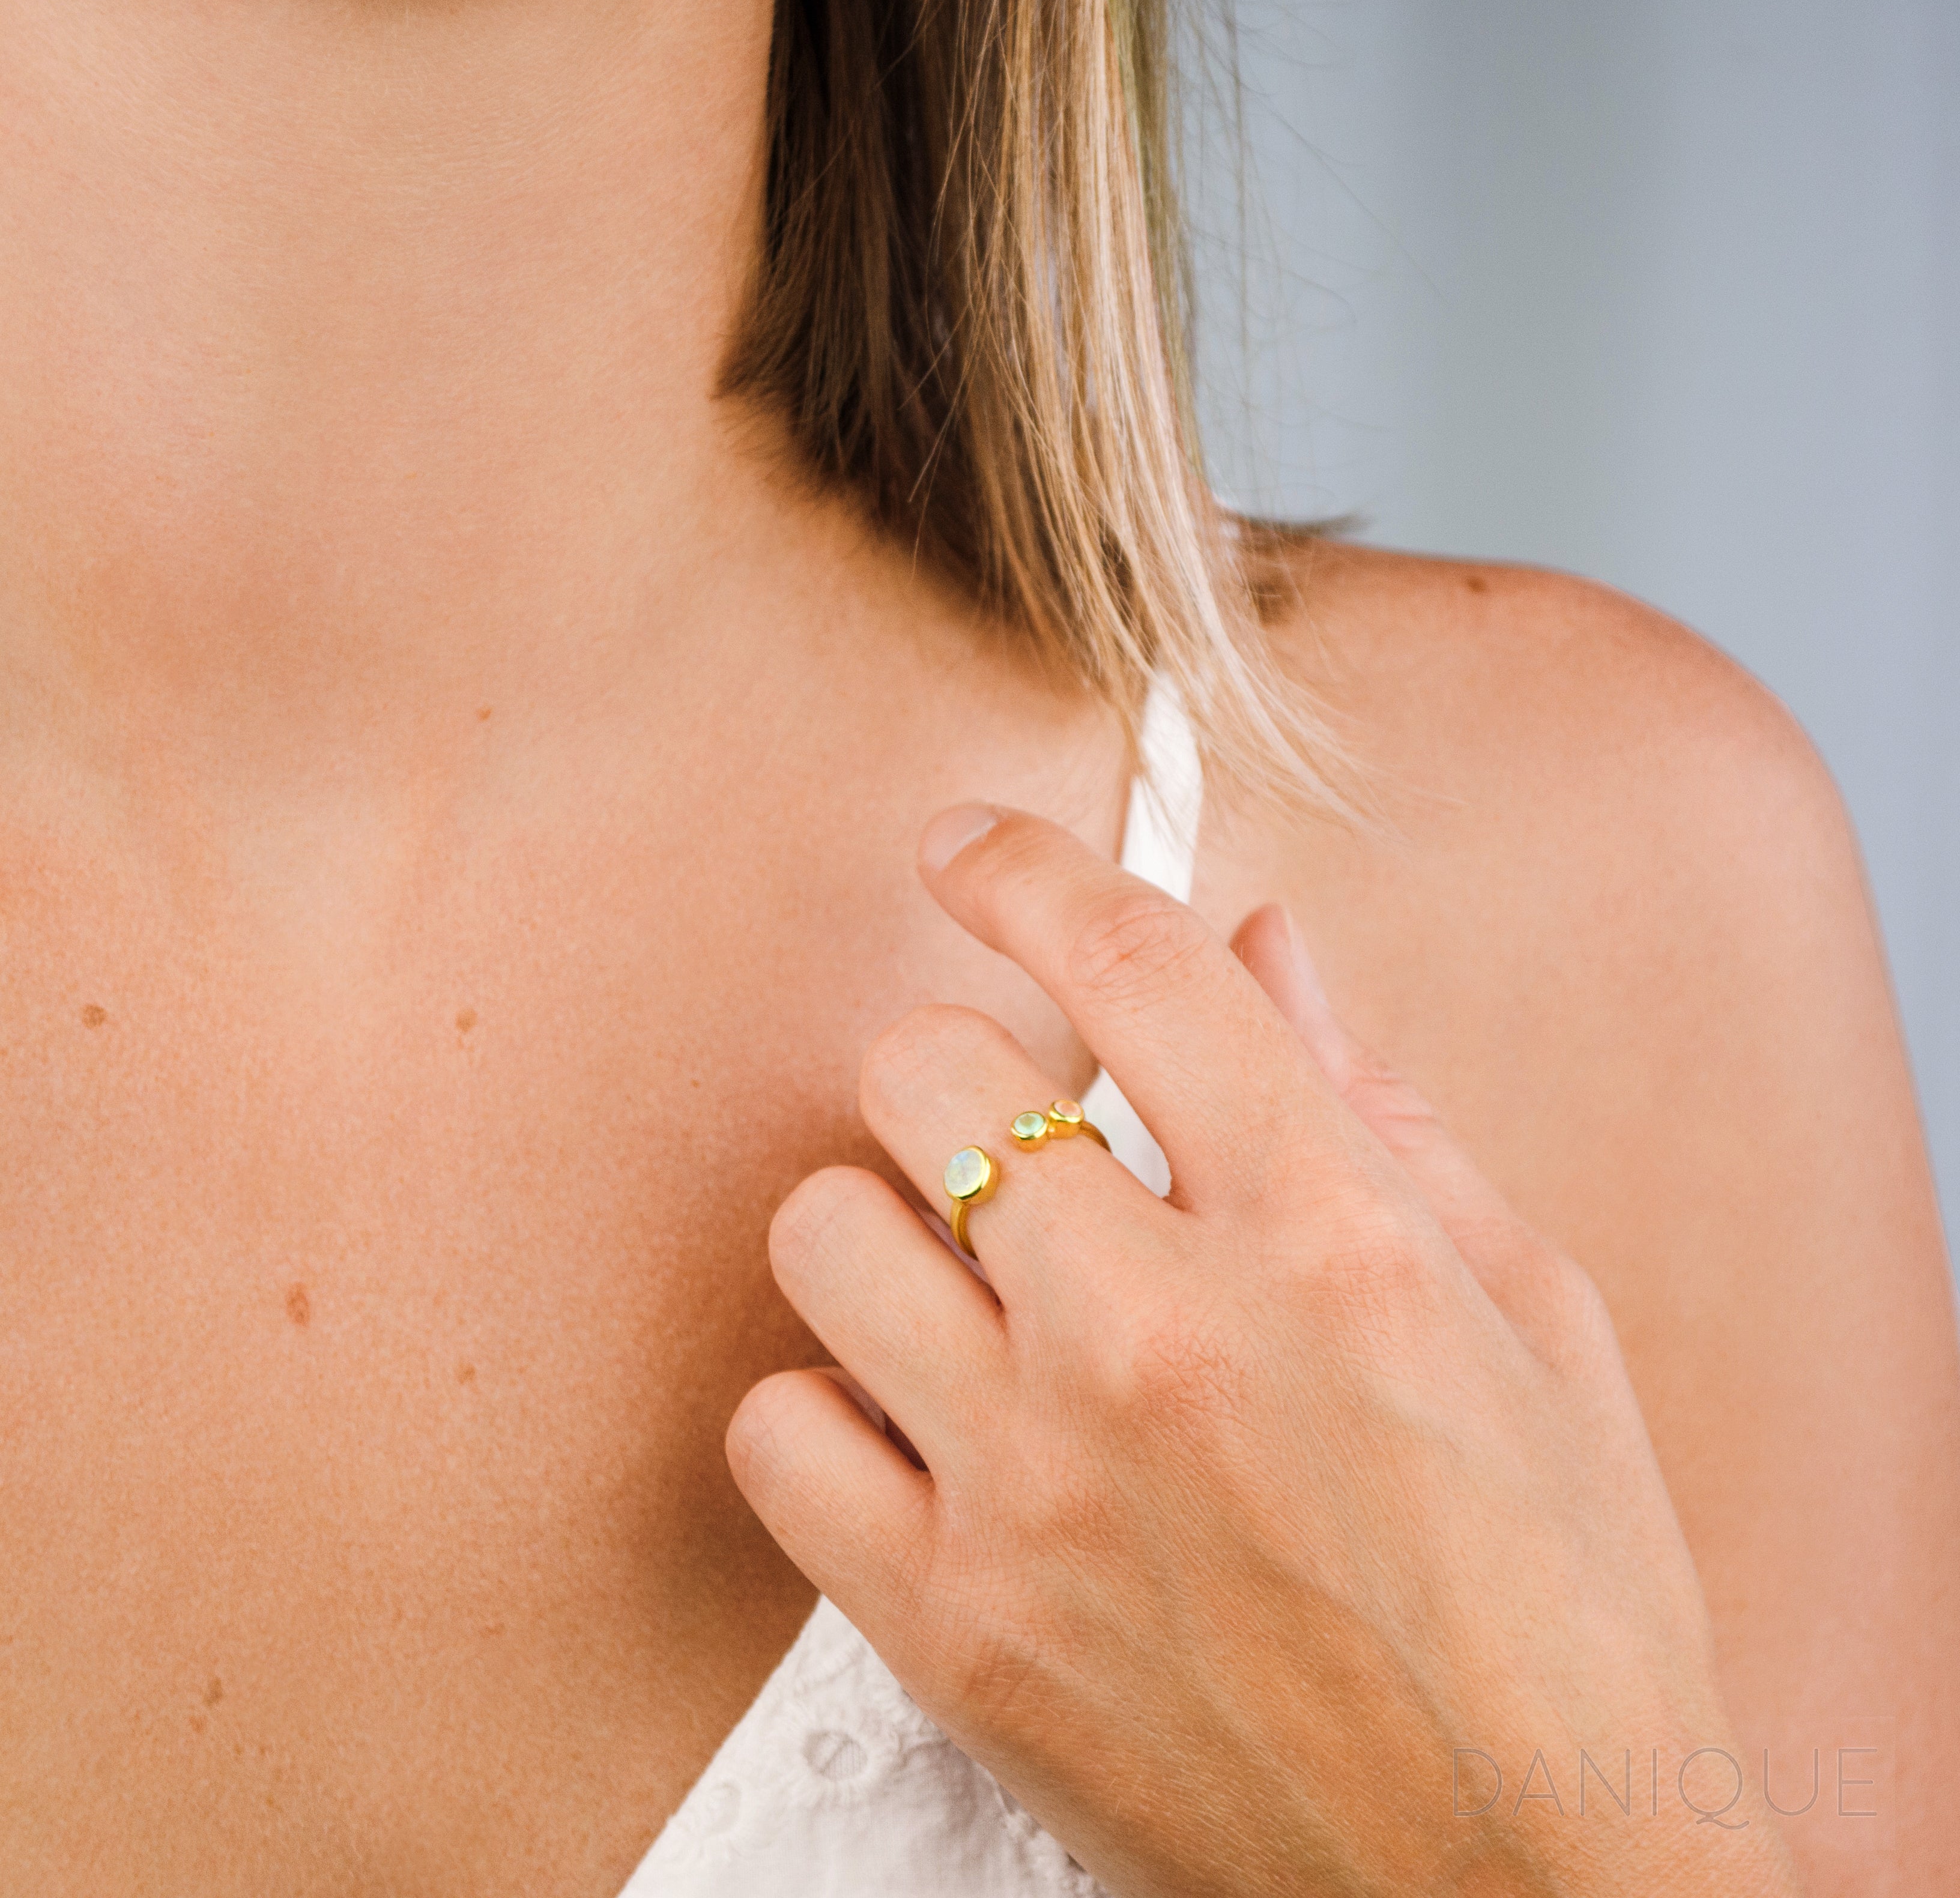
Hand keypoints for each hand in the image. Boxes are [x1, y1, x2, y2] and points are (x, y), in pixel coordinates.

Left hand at [727, 806, 1802, 1897]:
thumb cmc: (1563, 1609)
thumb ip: (1379, 1107)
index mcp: (1330, 1236)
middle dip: (961, 1071)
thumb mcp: (1531, 1320)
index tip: (968, 844)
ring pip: (823, 1228)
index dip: (1023, 864)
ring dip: (890, 1230)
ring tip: (971, 1292)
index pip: (1129, 960)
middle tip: (1010, 1134)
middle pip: (925, 1070)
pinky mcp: (951, 1629)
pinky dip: (831, 1409)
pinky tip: (923, 1430)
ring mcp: (1037, 1486)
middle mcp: (1163, 1337)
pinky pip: (776, 1430)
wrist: (1525, 1890)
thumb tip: (1264, 948)